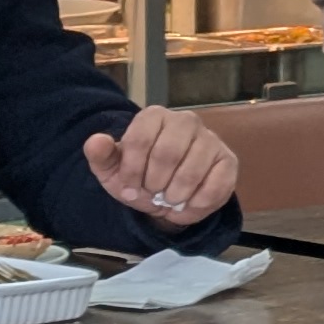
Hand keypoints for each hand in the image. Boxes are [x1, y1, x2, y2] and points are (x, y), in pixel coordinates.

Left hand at [94, 104, 240, 226]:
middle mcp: (185, 120)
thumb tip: (96, 141)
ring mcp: (210, 139)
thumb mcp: (113, 170)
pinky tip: (187, 206)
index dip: (132, 171)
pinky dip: (196, 205)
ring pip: (192, 171)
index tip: (129, 188)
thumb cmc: (139, 176)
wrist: (166, 193)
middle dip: (154, 184)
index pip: (140, 140)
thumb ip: (102, 155)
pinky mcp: (228, 161)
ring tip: (169, 201)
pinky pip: (215, 186)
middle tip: (152, 194)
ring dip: (175, 196)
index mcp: (154, 117)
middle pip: (168, 153)